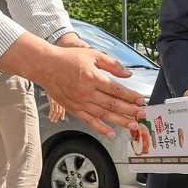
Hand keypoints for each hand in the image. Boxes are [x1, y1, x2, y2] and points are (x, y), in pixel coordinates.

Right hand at [0, 34, 144, 137]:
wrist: (46, 66)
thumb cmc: (68, 59)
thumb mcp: (92, 54)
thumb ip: (112, 64)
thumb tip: (127, 73)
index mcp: (93, 77)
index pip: (117, 90)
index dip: (130, 97)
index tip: (140, 101)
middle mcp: (86, 92)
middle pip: (113, 104)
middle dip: (129, 111)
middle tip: (141, 115)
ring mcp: (80, 102)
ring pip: (103, 115)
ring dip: (120, 121)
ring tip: (132, 125)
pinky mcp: (73, 109)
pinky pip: (89, 121)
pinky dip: (100, 128)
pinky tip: (111, 132)